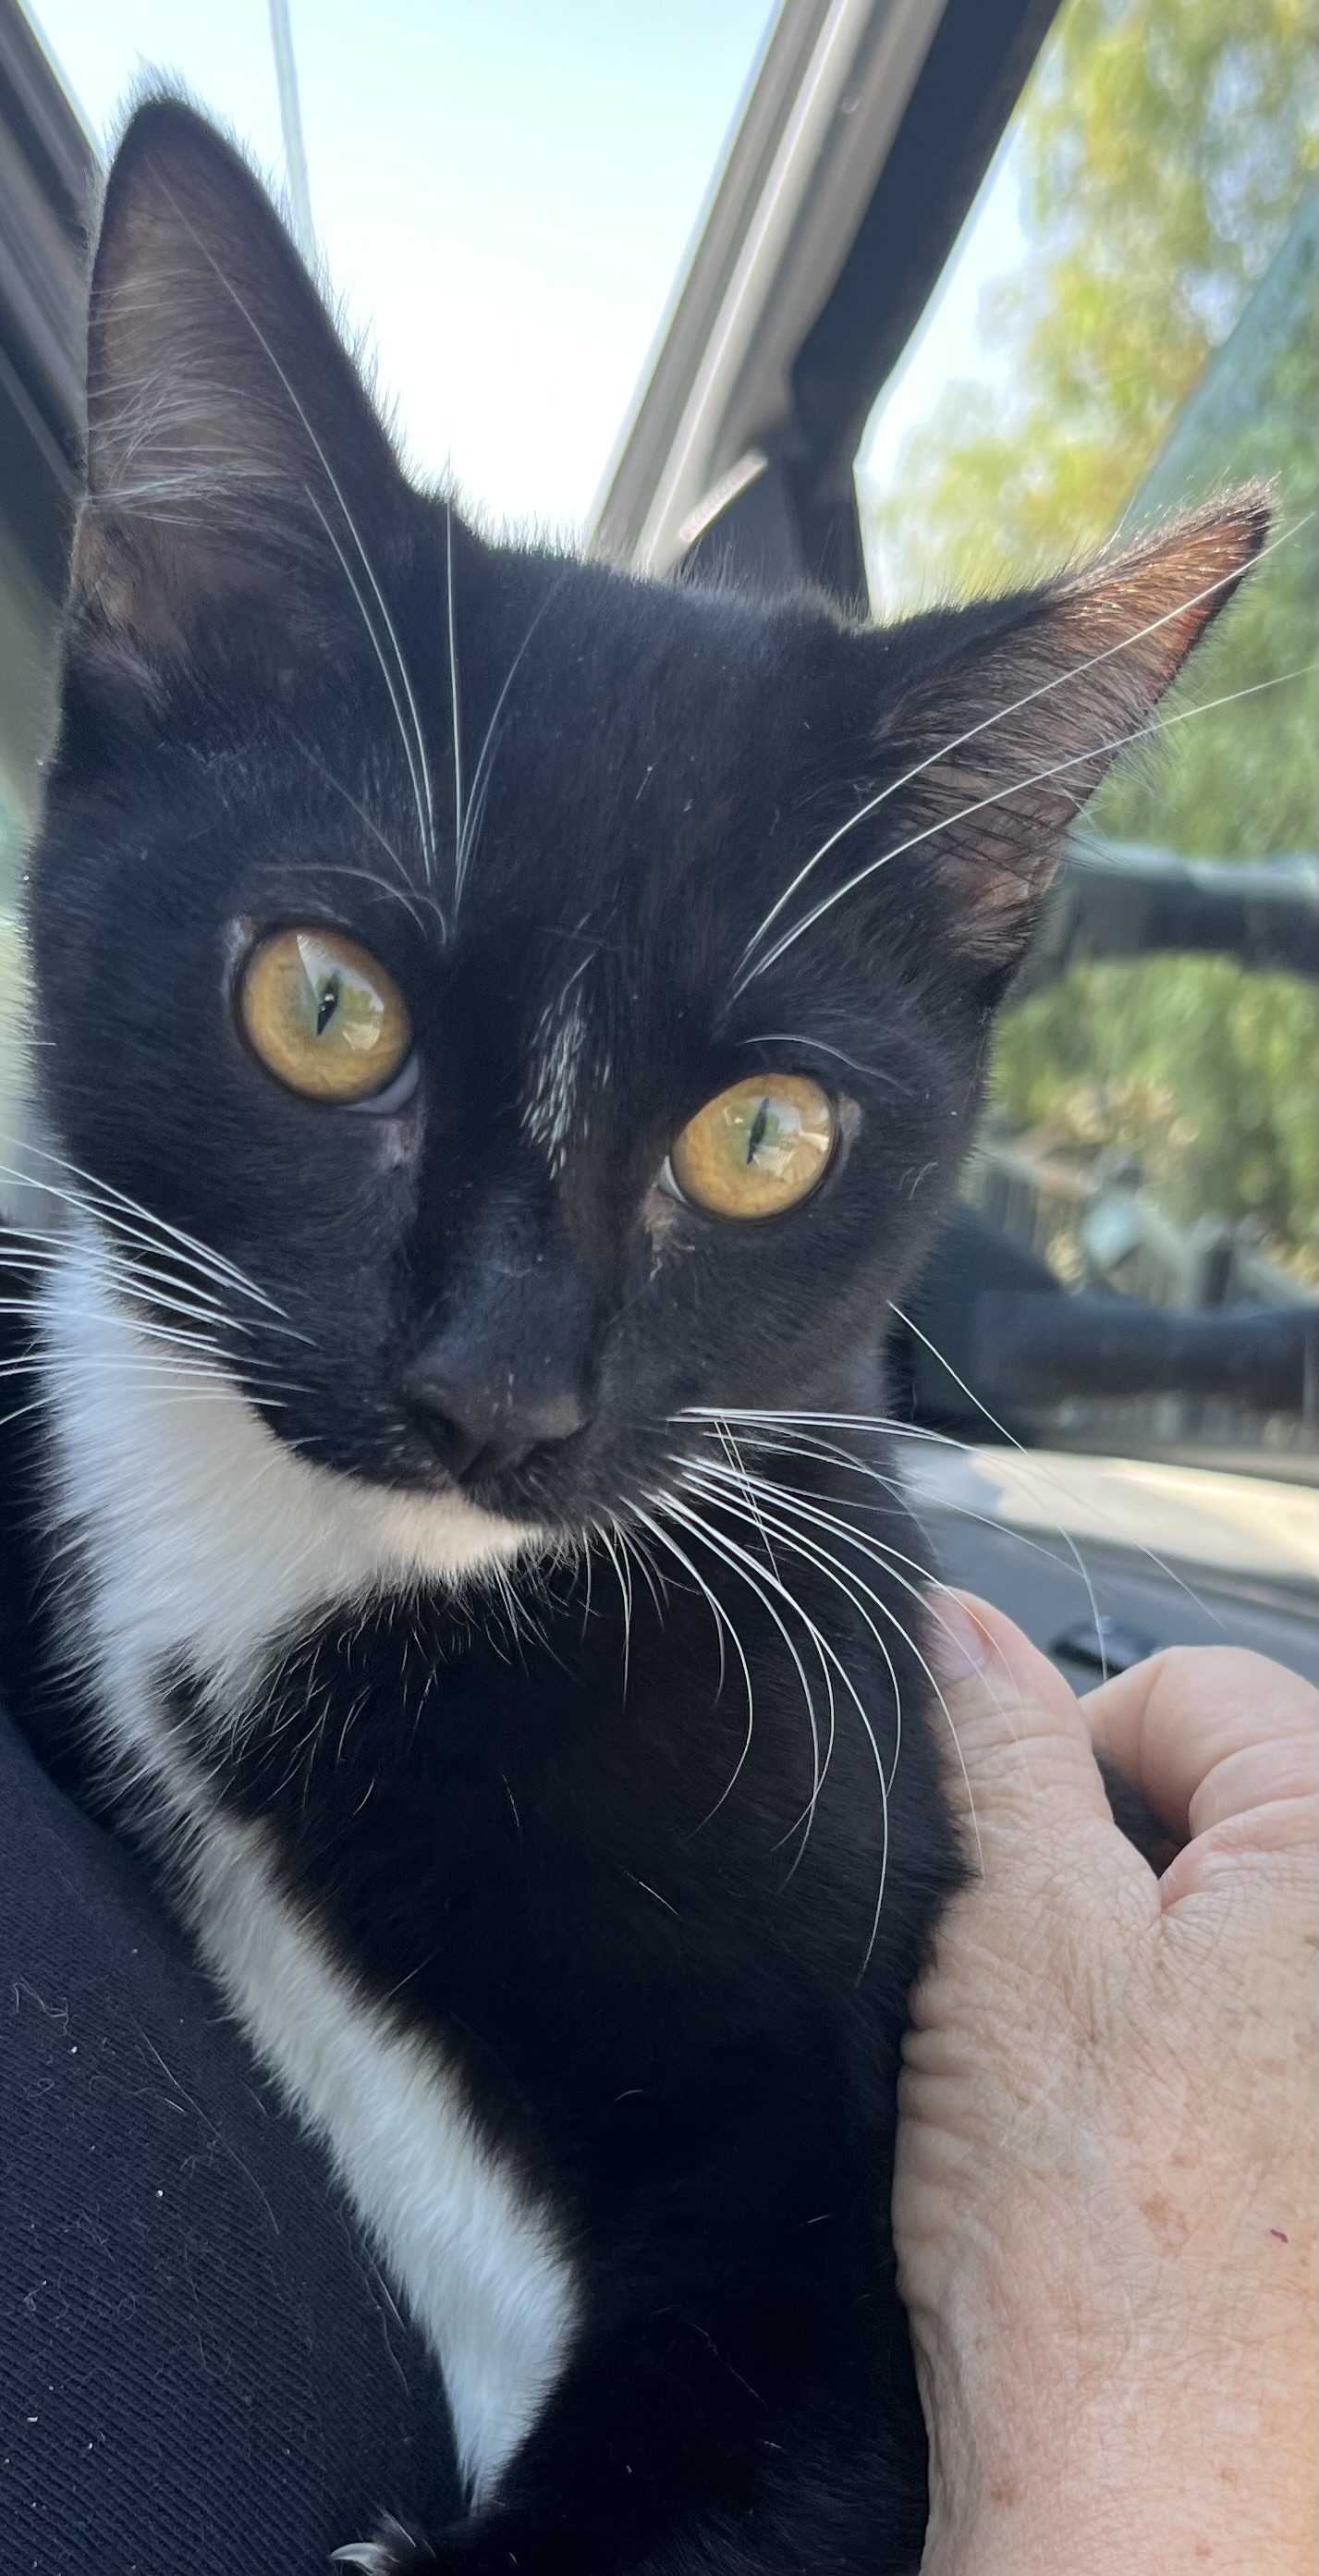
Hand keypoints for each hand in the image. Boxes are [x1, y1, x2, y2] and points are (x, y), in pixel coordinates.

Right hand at [895, 1600, 1316, 2575]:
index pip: (1196, 1691)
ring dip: (1154, 1987)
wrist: (1167, 2520)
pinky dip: (1195, 2081)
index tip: (1012, 1865)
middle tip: (1048, 2007)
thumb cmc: (1112, 2263)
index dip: (1070, 1758)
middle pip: (1230, 1817)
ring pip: (1237, 1942)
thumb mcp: (1014, 1938)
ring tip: (1100, 2107)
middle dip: (1120, 1879)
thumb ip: (999, 1754)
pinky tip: (1142, 2168)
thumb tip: (961, 1634)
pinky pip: (1259, 2057)